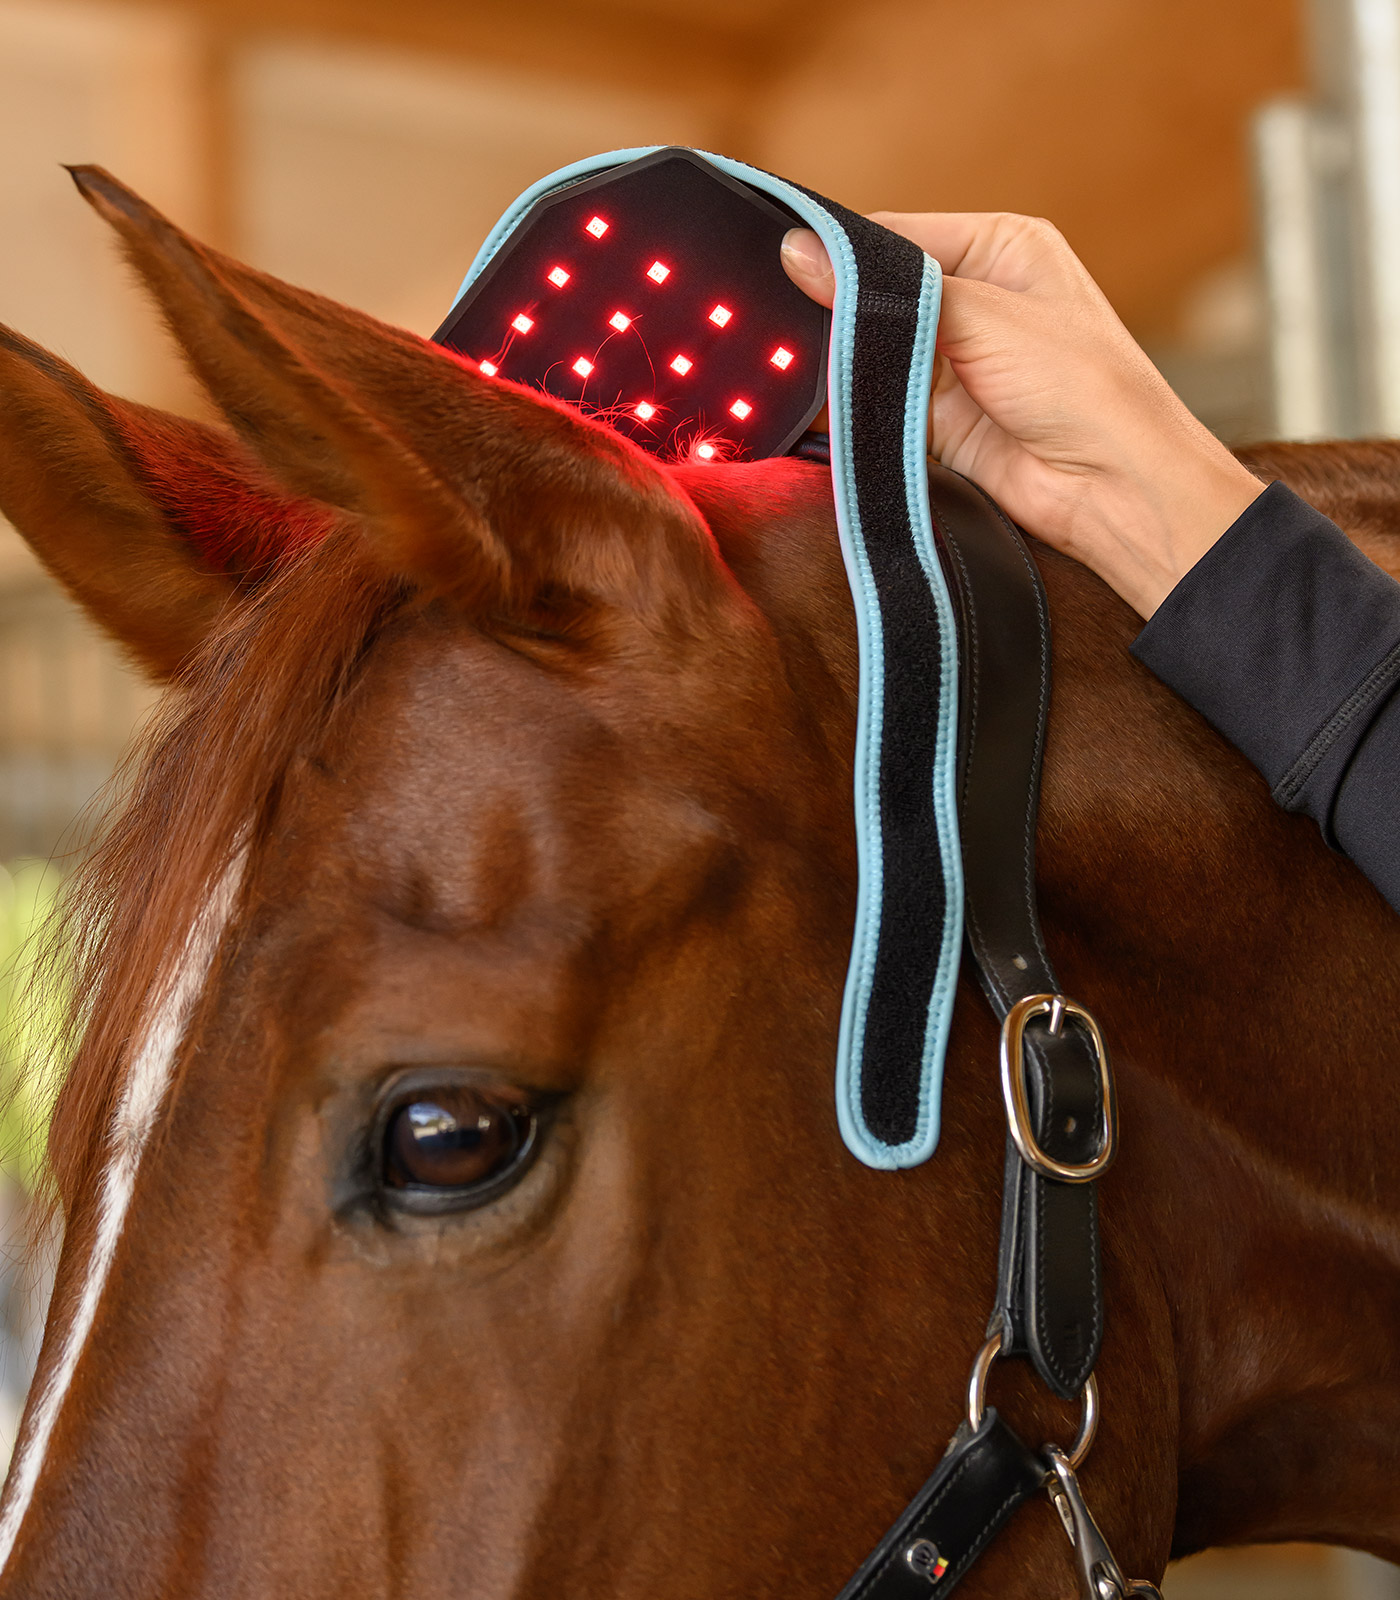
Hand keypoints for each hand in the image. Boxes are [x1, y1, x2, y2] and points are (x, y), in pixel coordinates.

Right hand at [781, 215, 1264, 617]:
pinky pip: (875, 401)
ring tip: (797, 364)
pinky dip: (850, 405)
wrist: (1114, 490)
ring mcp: (952, 362)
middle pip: (875, 293)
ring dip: (841, 361)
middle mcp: (974, 298)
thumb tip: (806, 254)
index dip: (840, 253)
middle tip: (781, 323)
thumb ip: (893, 290)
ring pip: (869, 349)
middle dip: (836, 310)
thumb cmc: (1087, 389)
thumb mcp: (987, 316)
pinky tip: (823, 403)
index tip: (786, 268)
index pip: (893, 234)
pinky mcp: (936, 420)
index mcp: (999, 247)